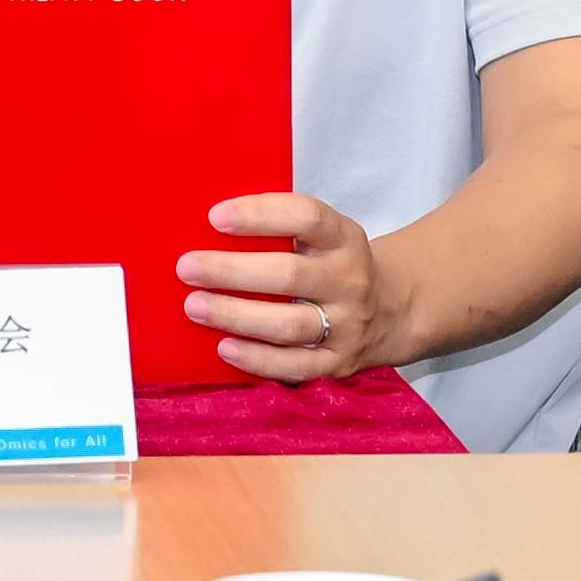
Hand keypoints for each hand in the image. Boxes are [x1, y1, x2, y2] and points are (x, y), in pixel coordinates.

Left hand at [180, 192, 392, 381]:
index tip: (215, 217)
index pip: (307, 217)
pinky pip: (297, 366)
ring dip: (237, 316)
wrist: (393, 309)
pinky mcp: (340, 362)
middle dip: (232, 271)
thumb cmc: (332, 263)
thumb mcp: (323, 235)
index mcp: (343, 239)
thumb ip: (279, 227)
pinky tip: (225, 348)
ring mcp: (347, 325)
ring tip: (194, 306)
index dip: (261, 215)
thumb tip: (199, 225)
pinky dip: (259, 360)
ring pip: (290, 324)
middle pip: (290, 275)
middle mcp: (349, 281)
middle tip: (187, 267)